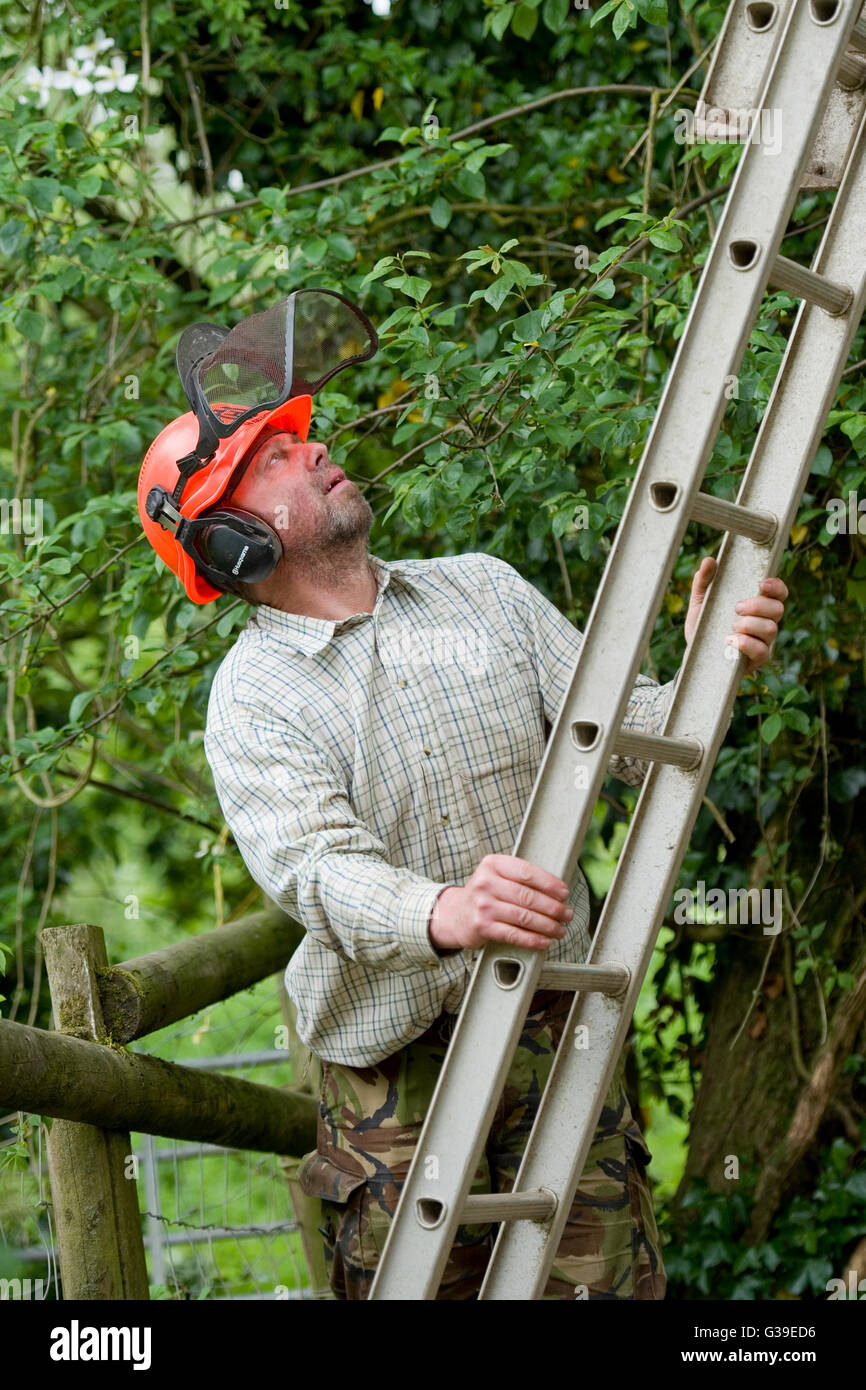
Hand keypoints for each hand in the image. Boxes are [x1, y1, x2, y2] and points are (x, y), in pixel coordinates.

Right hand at [428, 853, 572, 953]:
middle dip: (553, 908)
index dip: (549, 883)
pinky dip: (533, 939)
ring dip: (548, 926)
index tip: (564, 893)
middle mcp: (485, 883)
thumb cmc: (486, 894)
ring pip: (524, 917)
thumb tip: (557, 892)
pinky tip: (544, 941)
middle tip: (567, 914)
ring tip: (560, 929)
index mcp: (493, 864)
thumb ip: (520, 878)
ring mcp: (483, 905)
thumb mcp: (497, 876)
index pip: (527, 872)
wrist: (456, 914)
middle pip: (528, 896)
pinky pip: (514, 934)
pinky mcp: (482, 926)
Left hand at [684, 556, 787, 675]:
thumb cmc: (703, 626)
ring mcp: (763, 642)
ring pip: (772, 629)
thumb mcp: (700, 602)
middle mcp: (764, 622)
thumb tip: (709, 560)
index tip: (762, 584)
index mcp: (757, 605)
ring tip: (731, 626)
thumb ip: (704, 581)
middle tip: (737, 607)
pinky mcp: (756, 660)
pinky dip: (747, 644)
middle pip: (778, 609)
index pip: (778, 594)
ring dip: (750, 625)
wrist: (694, 655)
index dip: (777, 587)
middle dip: (758, 605)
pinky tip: (730, 640)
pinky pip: (762, 651)